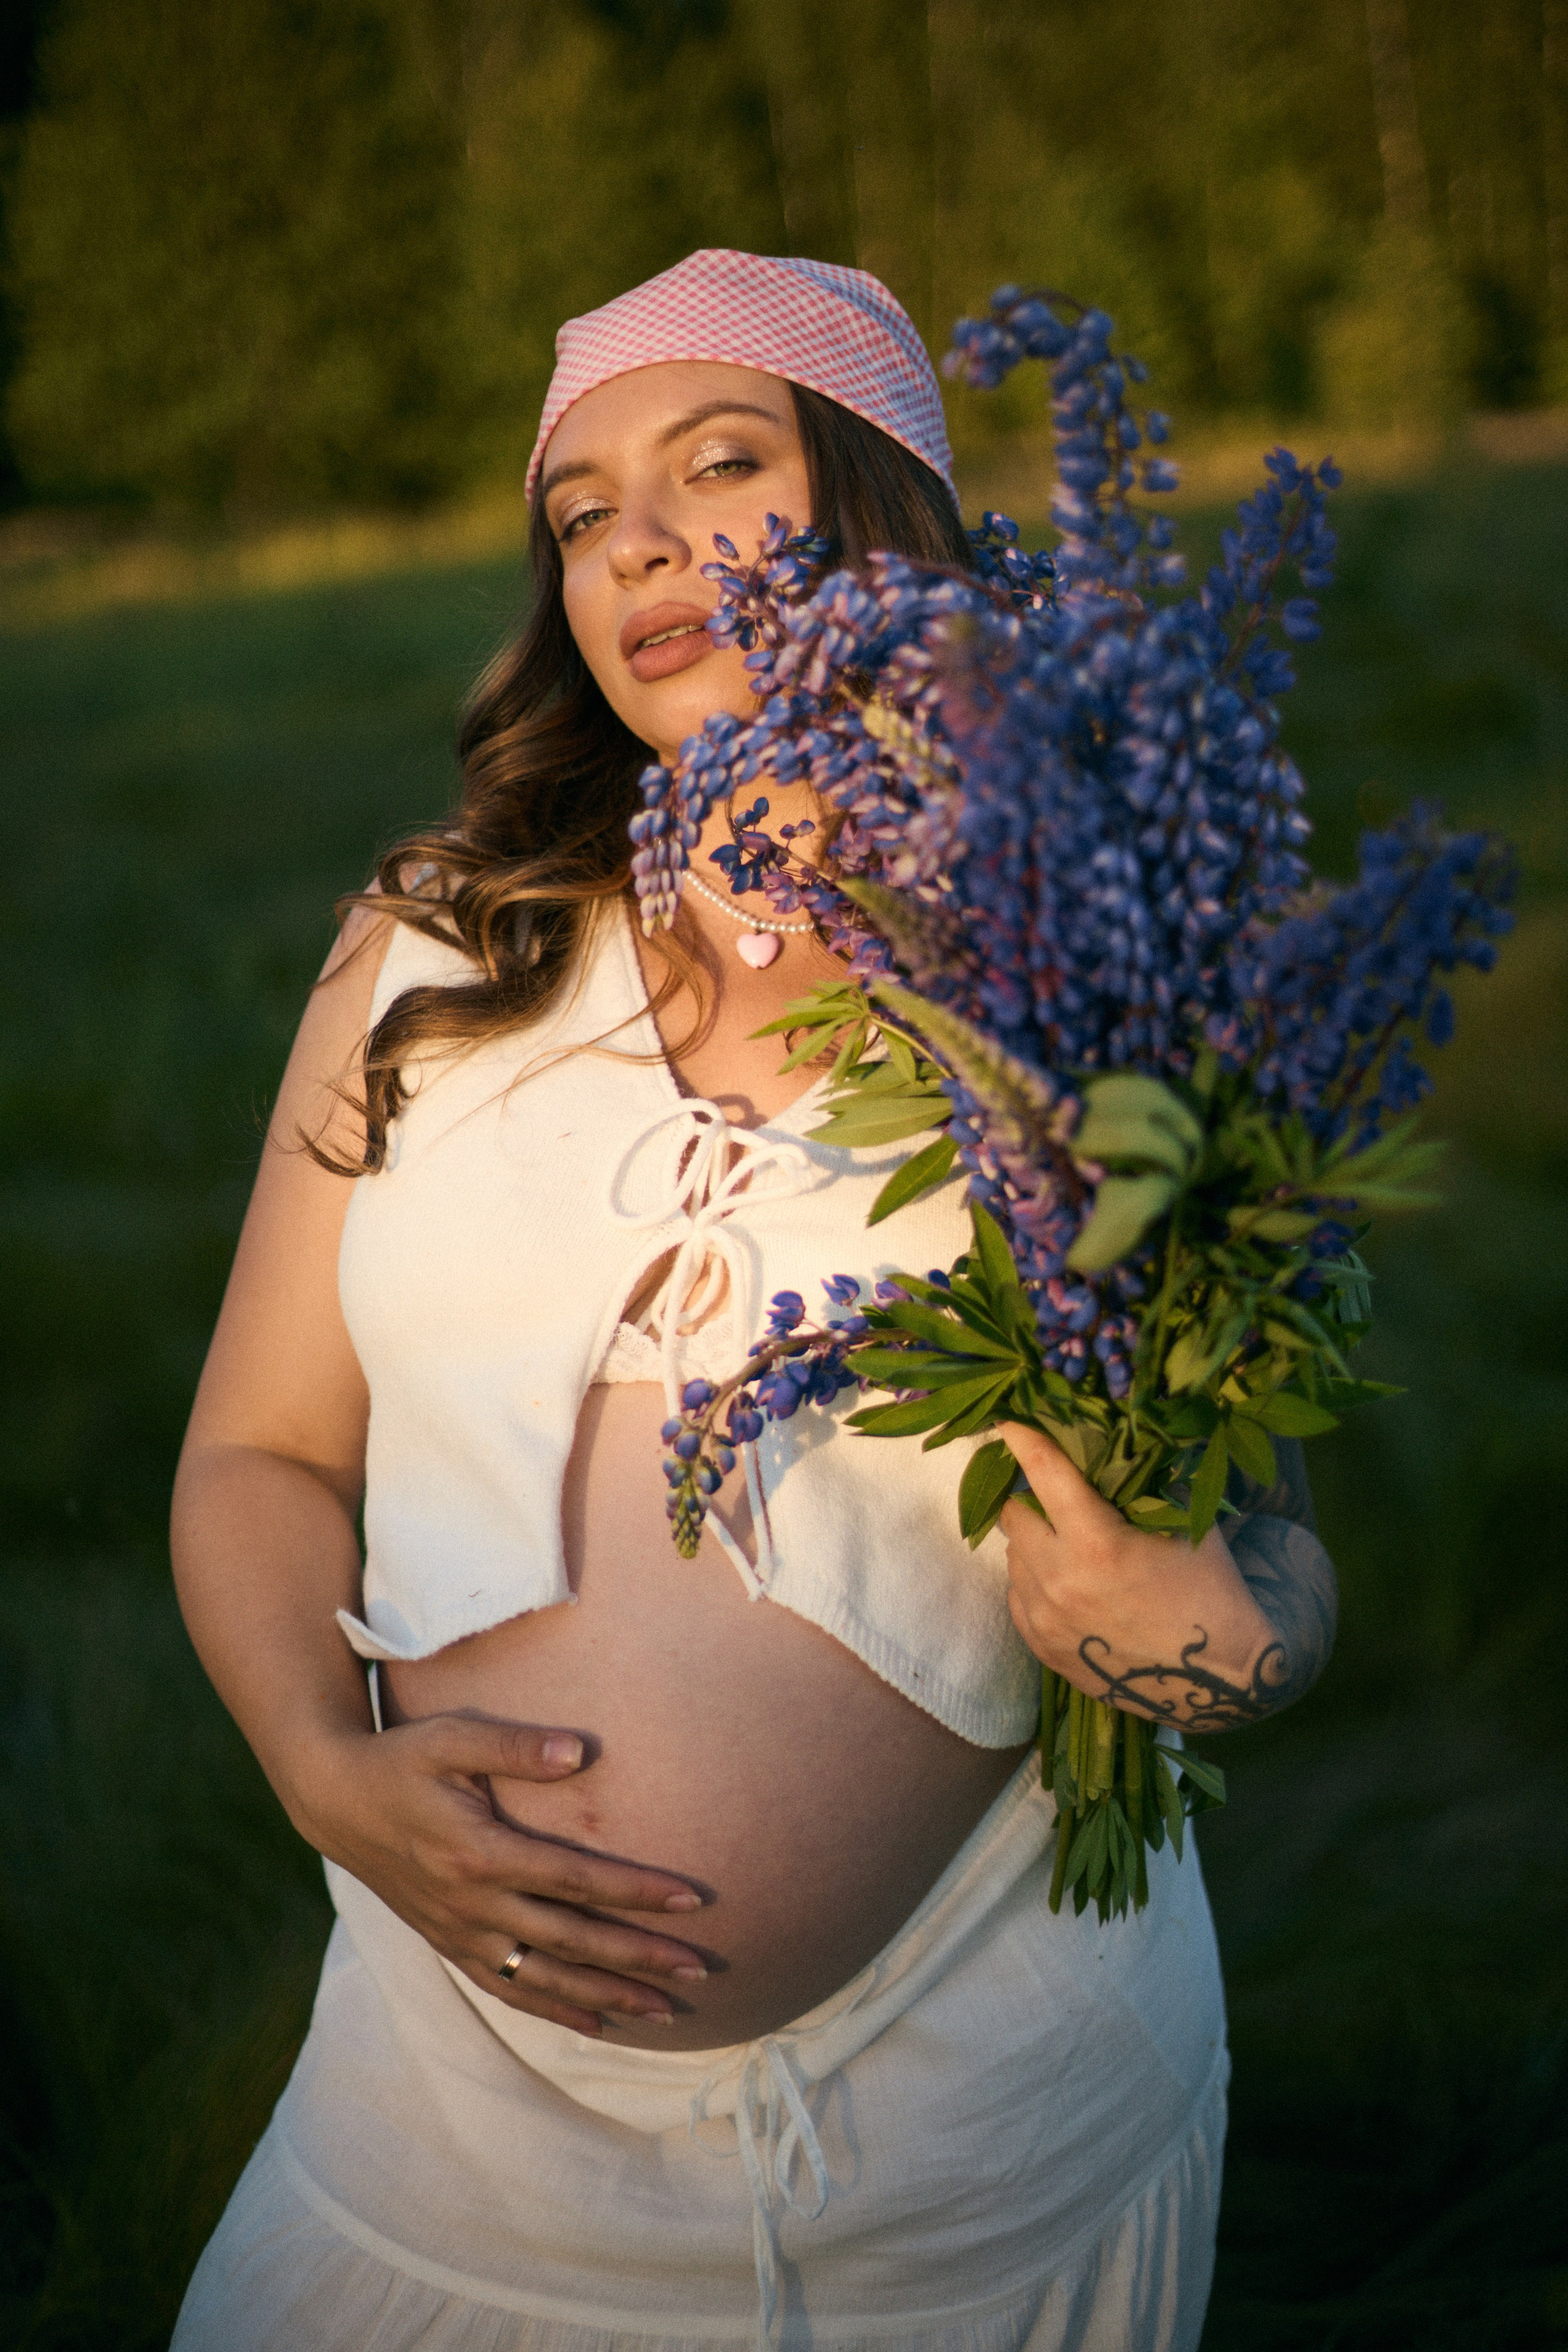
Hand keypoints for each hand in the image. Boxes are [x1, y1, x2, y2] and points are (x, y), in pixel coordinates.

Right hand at [291, 1713, 708, 2036]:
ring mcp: (461, 1932)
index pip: (574, 1880)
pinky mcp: (451, 1944)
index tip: (692, 1900)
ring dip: (609, 1996)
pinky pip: (509, 1989)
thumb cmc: (402, 1758)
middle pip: (571, 1940)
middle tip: (701, 1969)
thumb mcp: (452, 1736)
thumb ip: (516, 1744)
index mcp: (479, 1853)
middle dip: (639, 1957)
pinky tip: (596, 2023)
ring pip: (545, 1977)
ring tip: (667, 2012)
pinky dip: (554, 2009)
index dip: (635, 1891)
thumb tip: (581, 1752)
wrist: (336, 1801)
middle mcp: (473, 1905)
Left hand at [997, 1422, 1288, 1732]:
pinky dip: (1034, 1581)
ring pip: (1012, 1557)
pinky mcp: (1044, 1649)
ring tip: (1071, 1545)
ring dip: (1035, 1542)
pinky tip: (1067, 1582)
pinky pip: (1017, 1596)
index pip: (1044, 1473)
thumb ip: (1143, 1483)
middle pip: (1014, 1515)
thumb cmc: (1210, 1590)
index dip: (1024, 1441)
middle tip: (1057, 1497)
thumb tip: (1111, 1445)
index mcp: (1097, 1543)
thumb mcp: (1185, 1524)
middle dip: (1032, 1498)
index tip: (1010, 1424)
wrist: (1219, 1680)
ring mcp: (1047, 1619)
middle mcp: (1060, 1581)